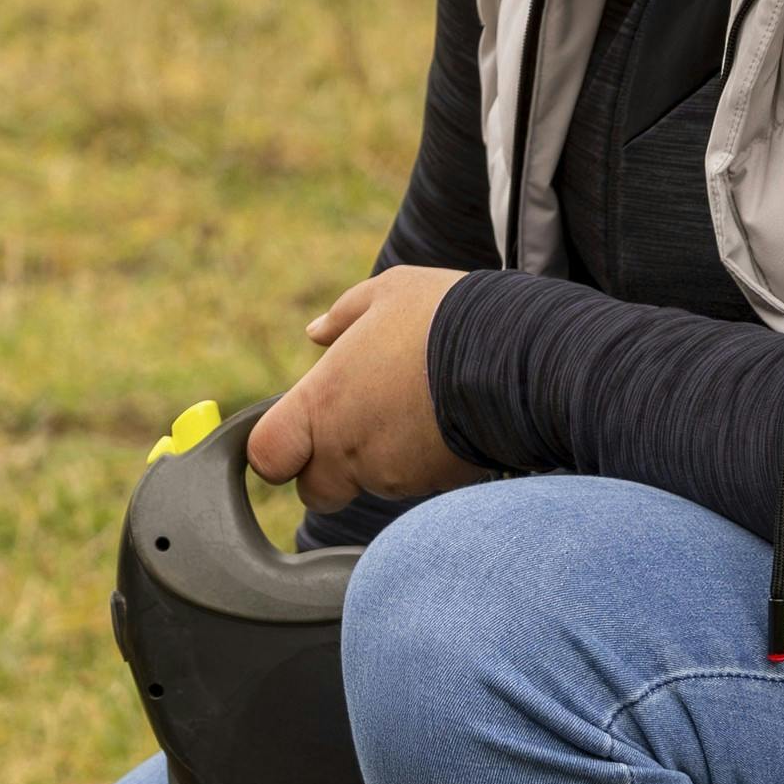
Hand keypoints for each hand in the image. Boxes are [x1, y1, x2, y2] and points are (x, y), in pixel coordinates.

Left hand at [248, 266, 490, 513]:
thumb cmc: (441, 316)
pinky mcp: (433, 488)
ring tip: (415, 409)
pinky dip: (420, 464)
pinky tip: (442, 425)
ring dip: (380, 461)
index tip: (295, 433)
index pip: (267, 457)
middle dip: (328, 469)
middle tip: (359, 425)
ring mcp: (392, 475)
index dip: (276, 450)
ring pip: (368, 486)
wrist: (516, 353)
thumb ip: (342, 317)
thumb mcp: (386, 293)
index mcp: (322, 402)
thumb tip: (314, 333)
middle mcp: (348, 449)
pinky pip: (413, 485)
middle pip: (315, 490)